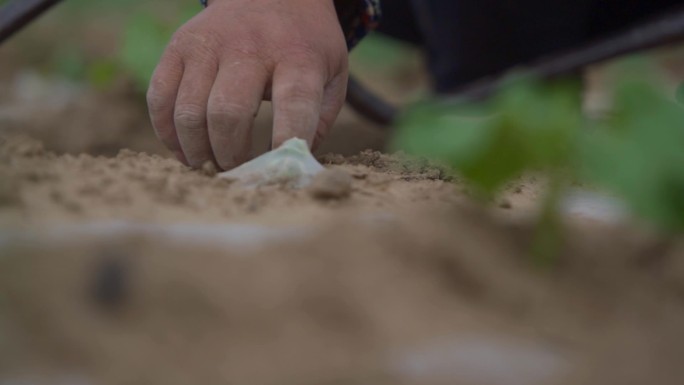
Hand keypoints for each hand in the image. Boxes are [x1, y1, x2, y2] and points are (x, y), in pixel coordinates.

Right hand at [147, 0, 347, 168]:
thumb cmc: (305, 44)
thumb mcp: (332, 74)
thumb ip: (321, 120)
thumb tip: (295, 167)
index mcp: (298, 55)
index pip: (293, 105)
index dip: (286, 143)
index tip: (280, 171)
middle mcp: (250, 46)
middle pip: (227, 114)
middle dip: (230, 156)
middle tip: (238, 172)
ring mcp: (208, 43)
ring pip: (188, 112)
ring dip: (198, 152)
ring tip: (212, 166)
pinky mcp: (179, 45)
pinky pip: (160, 98)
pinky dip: (168, 134)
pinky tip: (186, 150)